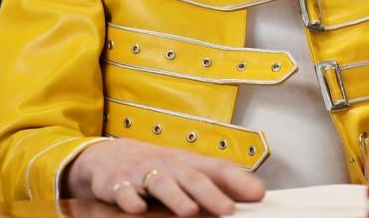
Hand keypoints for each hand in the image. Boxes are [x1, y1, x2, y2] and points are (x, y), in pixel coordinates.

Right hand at [66, 138, 265, 215]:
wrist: (109, 157)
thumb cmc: (157, 168)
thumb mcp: (188, 172)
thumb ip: (220, 183)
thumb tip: (258, 193)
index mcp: (189, 164)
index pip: (219, 169)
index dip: (239, 180)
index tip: (258, 194)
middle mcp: (169, 166)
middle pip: (192, 177)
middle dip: (211, 194)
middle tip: (228, 209)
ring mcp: (143, 174)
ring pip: (161, 184)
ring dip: (176, 197)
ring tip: (189, 211)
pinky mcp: (117, 184)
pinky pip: (122, 192)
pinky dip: (129, 199)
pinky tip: (137, 209)